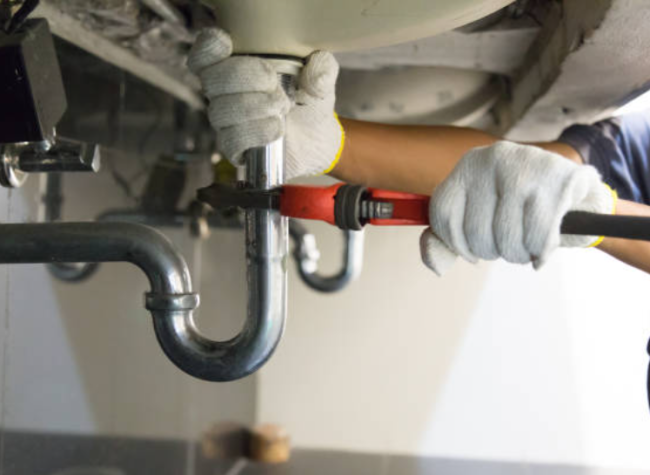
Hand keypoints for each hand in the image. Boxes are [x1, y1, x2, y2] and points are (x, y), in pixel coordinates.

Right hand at [187, 28, 344, 179]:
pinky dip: (255, 132)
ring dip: (253, 107)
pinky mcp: (234, 148)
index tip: (227, 44)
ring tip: (282, 108)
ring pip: (221, 111)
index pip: (204, 56)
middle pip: (212, 80)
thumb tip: (314, 72)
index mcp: (236, 67)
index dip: (208, 49)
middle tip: (275, 85)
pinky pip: (231, 140)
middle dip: (245, 78)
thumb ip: (321, 67)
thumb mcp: (321, 78)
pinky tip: (276, 129)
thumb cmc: (310, 102)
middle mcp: (224, 93)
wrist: (318, 139)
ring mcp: (227, 122)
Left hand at [420, 141, 616, 274]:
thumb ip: (447, 242)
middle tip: (508, 245)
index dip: (456, 244)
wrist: (577, 191)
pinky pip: (538, 237)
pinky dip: (540, 252)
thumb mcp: (478, 218)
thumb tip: (437, 266)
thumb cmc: (520, 209)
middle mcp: (493, 158)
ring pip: (506, 237)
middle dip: (492, 251)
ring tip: (526, 245)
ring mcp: (526, 166)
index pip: (443, 213)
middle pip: (475, 231)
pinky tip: (542, 248)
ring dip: (518, 254)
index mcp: (469, 165)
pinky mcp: (558, 180)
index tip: (472, 252)